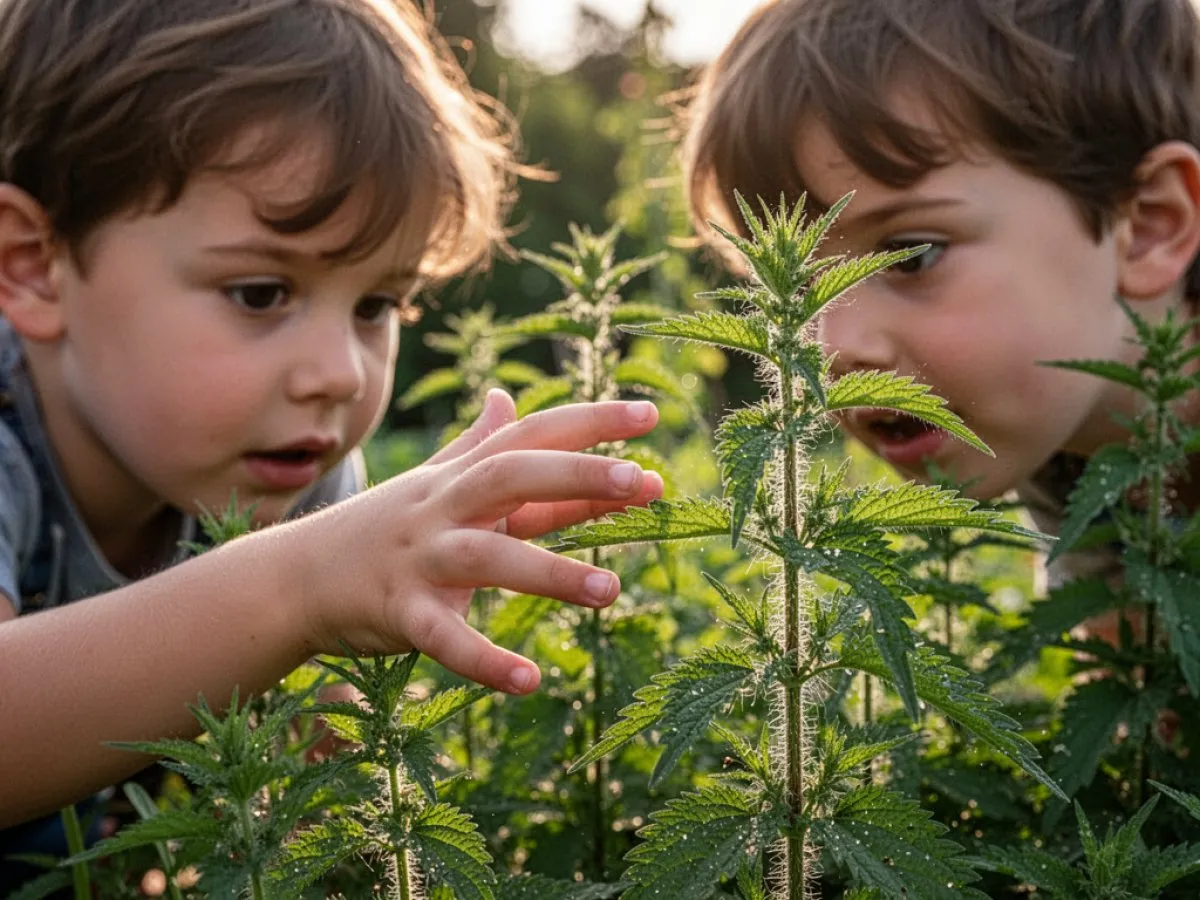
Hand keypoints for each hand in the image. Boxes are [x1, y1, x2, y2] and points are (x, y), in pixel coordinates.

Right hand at [295, 390, 662, 693]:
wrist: (294, 578)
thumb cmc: (380, 527)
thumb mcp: (432, 482)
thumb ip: (477, 445)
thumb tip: (508, 397)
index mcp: (459, 476)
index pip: (530, 436)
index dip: (588, 423)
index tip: (651, 416)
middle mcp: (442, 507)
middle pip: (511, 477)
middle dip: (575, 475)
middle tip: (640, 481)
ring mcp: (420, 560)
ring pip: (487, 557)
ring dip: (549, 573)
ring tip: (611, 591)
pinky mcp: (400, 615)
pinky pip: (445, 638)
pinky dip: (485, 660)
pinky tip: (530, 680)